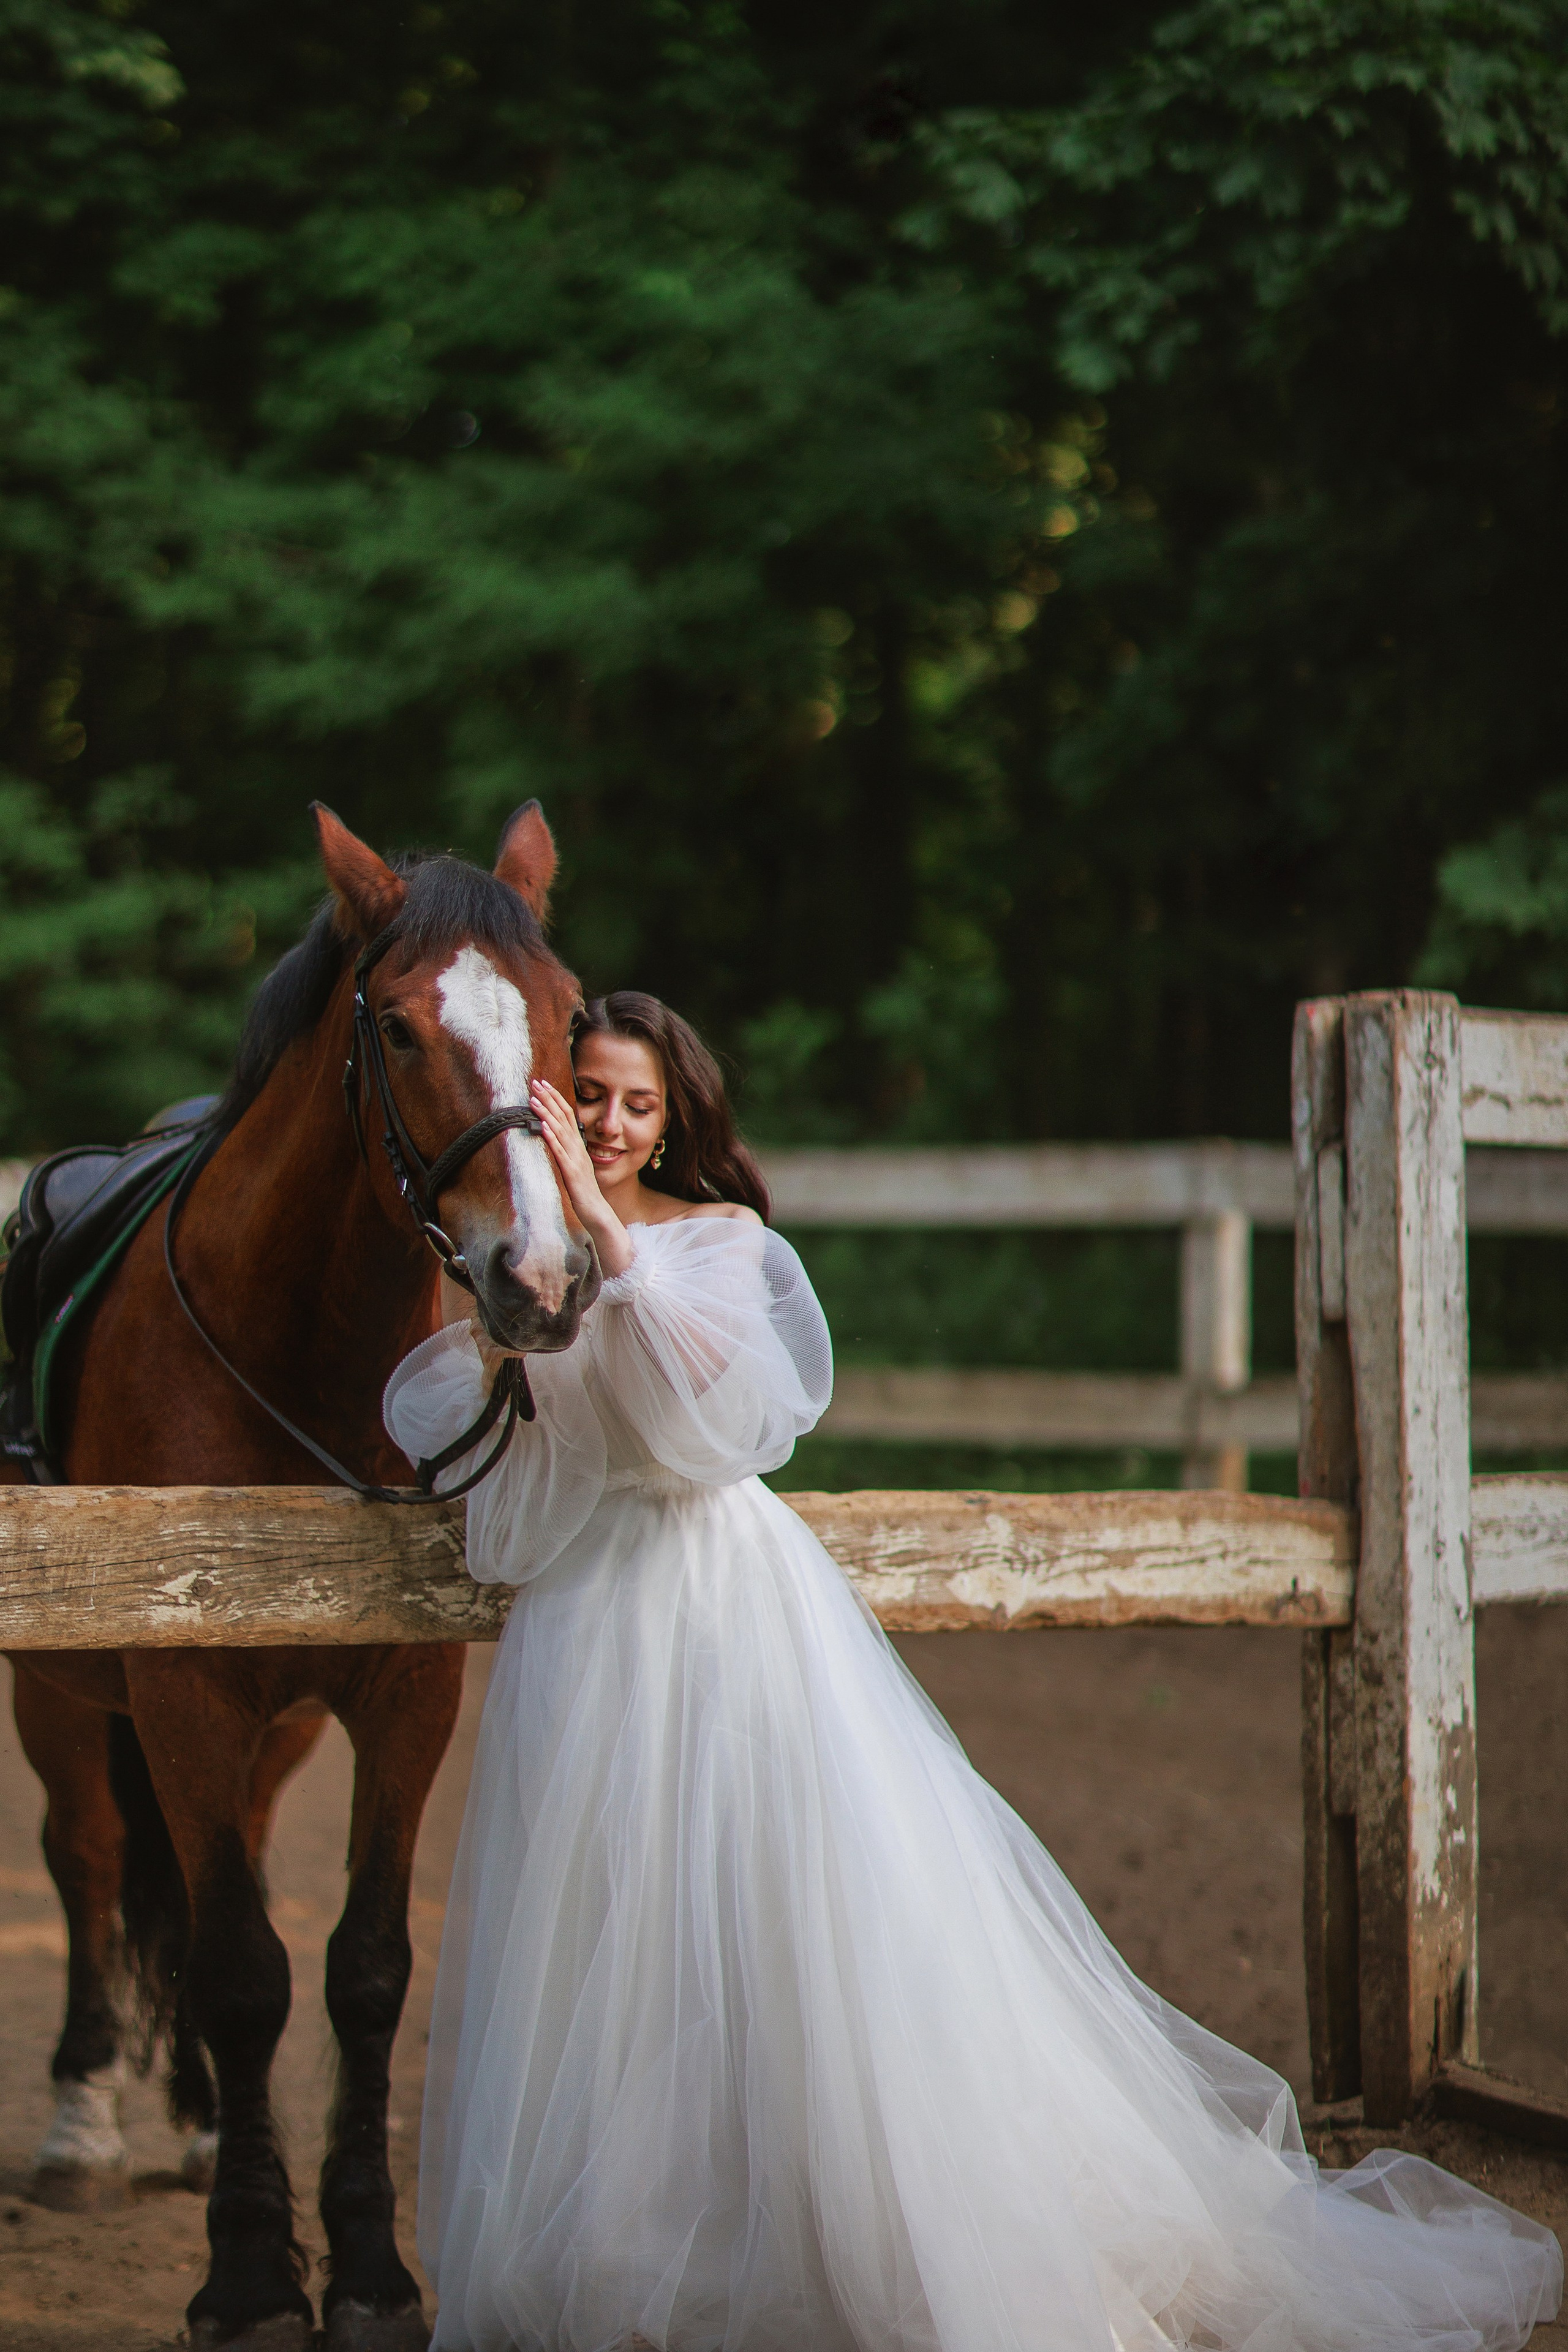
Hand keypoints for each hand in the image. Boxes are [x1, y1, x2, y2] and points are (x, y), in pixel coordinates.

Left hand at [530, 1077, 633, 1274]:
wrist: (596, 1213)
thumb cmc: (583, 1193)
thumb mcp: (572, 1168)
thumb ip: (565, 1153)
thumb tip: (552, 1138)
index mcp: (577, 1146)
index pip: (566, 1116)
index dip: (554, 1098)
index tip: (542, 1084)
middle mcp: (577, 1149)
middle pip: (563, 1117)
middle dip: (549, 1097)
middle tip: (535, 1080)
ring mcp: (575, 1160)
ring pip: (560, 1131)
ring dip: (547, 1113)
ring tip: (534, 1098)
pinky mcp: (571, 1173)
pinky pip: (560, 1153)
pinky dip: (552, 1138)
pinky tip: (543, 1127)